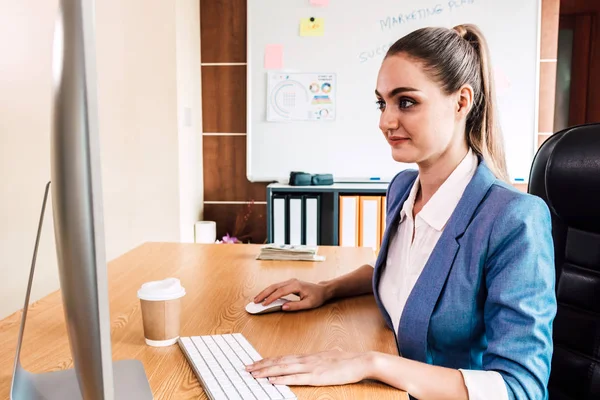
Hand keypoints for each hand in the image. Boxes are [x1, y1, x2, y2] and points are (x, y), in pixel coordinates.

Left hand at [245, 350, 373, 385]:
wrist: (360, 361)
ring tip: (253, 373)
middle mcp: (305, 360)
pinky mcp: (316, 377)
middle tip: (246, 368)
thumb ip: (320, 359)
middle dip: (260, 365)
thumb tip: (318, 359)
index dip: (267, 361)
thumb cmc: (347, 361)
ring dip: (266, 371)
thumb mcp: (330, 357)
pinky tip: (271, 380)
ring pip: (283, 368)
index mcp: (308, 357)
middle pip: (278, 362)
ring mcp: (310, 368)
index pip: (282, 358)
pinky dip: (281, 378)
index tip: (254, 363)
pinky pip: (295, 378)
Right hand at [253, 278, 329, 310]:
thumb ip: (295, 306)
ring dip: (265, 292)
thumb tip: (283, 307)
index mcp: (296, 285)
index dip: (271, 298)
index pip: (280, 292)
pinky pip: (277, 287)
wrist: (322, 290)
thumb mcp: (308, 304)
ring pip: (274, 286)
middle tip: (255, 301)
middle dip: (264, 294)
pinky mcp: (289, 284)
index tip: (264, 304)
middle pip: (274, 287)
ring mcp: (290, 281)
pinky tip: (264, 296)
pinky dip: (269, 291)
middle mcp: (292, 281)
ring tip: (257, 299)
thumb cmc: (317, 297)